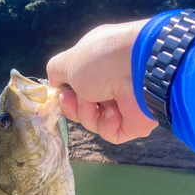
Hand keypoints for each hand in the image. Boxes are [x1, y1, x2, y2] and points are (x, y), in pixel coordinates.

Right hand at [47, 20, 157, 143]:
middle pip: (81, 109)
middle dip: (74, 107)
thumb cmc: (102, 60)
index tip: (60, 95)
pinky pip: (110, 133)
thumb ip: (56, 72)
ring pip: (93, 122)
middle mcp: (109, 85)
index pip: (75, 88)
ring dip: (89, 114)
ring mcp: (121, 105)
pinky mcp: (131, 124)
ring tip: (96, 101)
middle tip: (75, 98)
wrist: (138, 71)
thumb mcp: (68, 61)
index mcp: (97, 67)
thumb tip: (56, 86)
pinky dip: (107, 124)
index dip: (65, 96)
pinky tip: (114, 112)